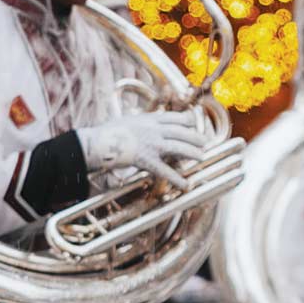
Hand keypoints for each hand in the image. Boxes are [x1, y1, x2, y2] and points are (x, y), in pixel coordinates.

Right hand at [78, 112, 211, 189]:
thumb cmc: (107, 132)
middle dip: (195, 137)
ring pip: (180, 148)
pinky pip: (166, 171)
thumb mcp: (126, 120)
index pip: (175, 118)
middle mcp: (155, 130)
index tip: (194, 124)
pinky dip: (177, 179)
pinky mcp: (148, 160)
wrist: (98, 142)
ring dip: (193, 153)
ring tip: (202, 157)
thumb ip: (138, 122)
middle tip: (205, 142)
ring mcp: (153, 145)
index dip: (188, 121)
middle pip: (182, 132)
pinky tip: (186, 185)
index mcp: (150, 119)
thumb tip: (139, 121)